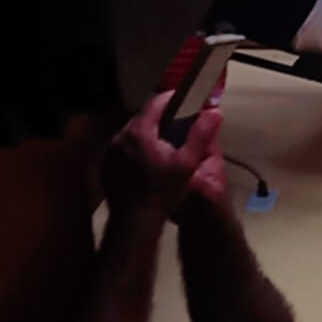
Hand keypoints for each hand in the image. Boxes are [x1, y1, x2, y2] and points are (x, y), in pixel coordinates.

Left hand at [102, 94, 222, 218]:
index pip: (156, 103)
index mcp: (140, 132)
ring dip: (147, 135)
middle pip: (144, 117)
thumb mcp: (187, 163)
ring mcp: (110, 151)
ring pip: (132, 133)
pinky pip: (123, 148)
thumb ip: (200, 135)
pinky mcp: (106, 165)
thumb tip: (215, 112)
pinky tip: (147, 163)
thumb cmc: (162, 193)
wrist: (135, 222)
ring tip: (164, 147)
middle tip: (178, 126)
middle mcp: (120, 137)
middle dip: (161, 119)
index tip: (185, 101)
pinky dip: (135, 149)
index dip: (172, 99)